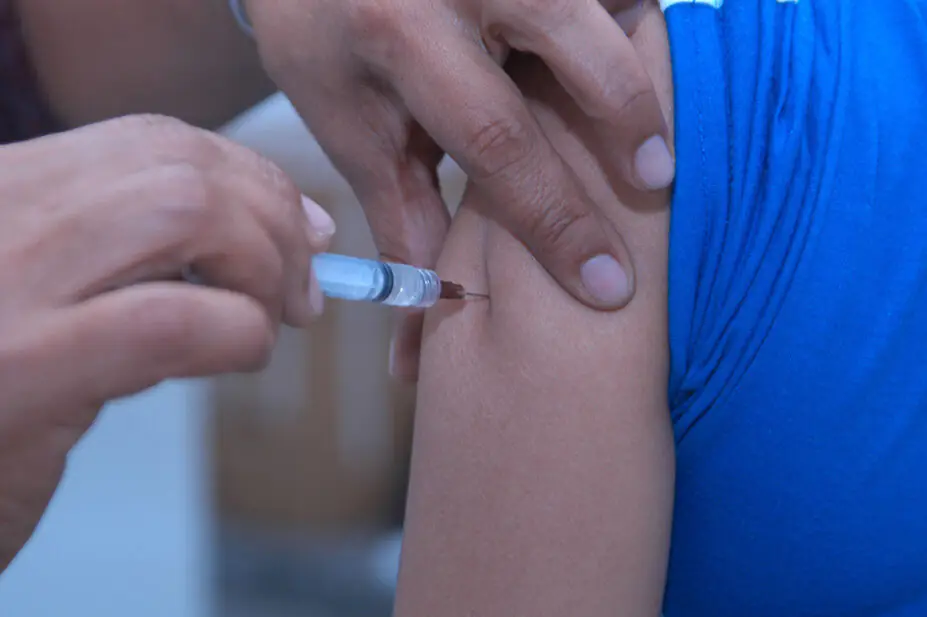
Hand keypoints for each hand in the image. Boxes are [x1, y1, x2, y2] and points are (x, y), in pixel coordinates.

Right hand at [0, 115, 332, 569]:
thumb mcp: (48, 296)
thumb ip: (141, 254)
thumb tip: (289, 229)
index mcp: (5, 188)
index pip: (149, 143)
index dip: (250, 179)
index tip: (302, 229)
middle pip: (178, 163)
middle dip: (273, 218)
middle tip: (300, 290)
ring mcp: (2, 280)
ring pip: (184, 212)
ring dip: (262, 265)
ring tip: (267, 322)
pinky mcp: (22, 370)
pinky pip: (173, 320)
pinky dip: (239, 332)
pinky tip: (238, 356)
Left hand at [247, 0, 671, 378]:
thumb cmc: (330, 49)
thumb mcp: (357, 136)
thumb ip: (404, 225)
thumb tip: (418, 346)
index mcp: (400, 34)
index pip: (498, 139)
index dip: (558, 218)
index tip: (609, 283)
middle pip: (580, 45)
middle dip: (631, 117)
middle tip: (660, 179)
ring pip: (603, 0)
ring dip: (639, 55)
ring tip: (661, 117)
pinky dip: (624, 16)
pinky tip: (630, 54)